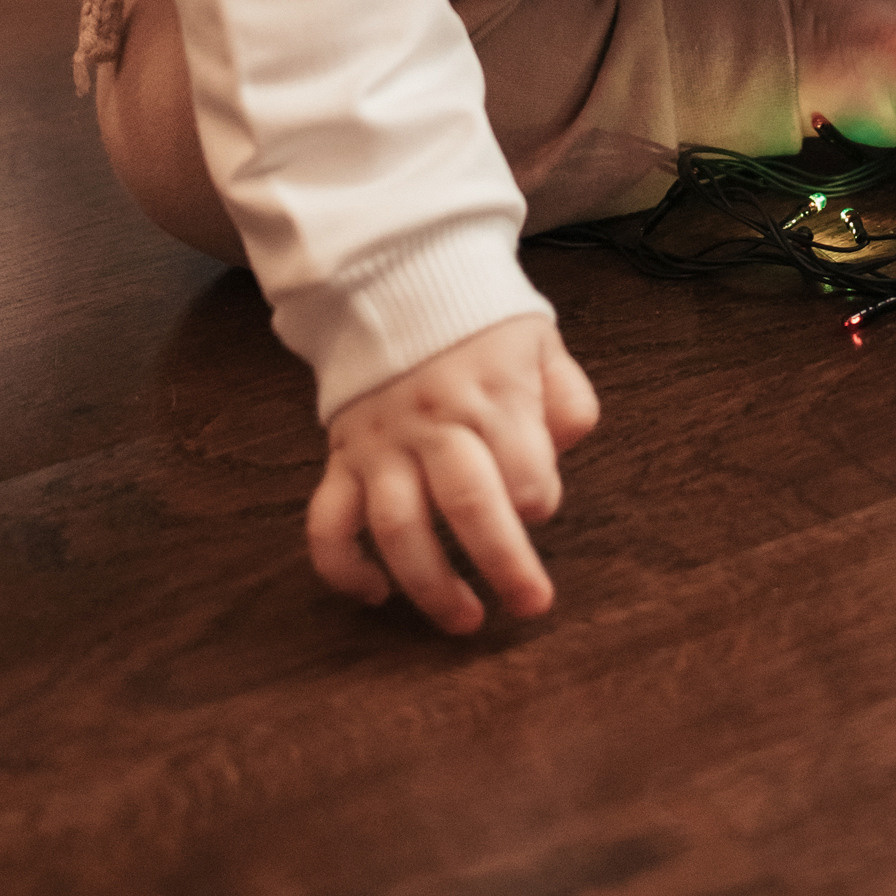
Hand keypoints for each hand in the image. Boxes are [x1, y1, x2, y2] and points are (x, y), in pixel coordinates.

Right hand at [307, 313, 599, 632]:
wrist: (395, 277)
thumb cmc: (480, 322)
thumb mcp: (541, 343)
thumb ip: (568, 398)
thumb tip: (565, 450)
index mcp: (491, 392)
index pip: (525, 470)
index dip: (540, 498)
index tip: (540, 504)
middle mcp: (434, 422)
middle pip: (468, 506)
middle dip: (503, 565)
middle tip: (529, 605)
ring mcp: (382, 443)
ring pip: (398, 528)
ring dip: (430, 585)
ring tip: (464, 619)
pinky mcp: (342, 458)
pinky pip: (328, 523)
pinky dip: (342, 568)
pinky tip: (375, 594)